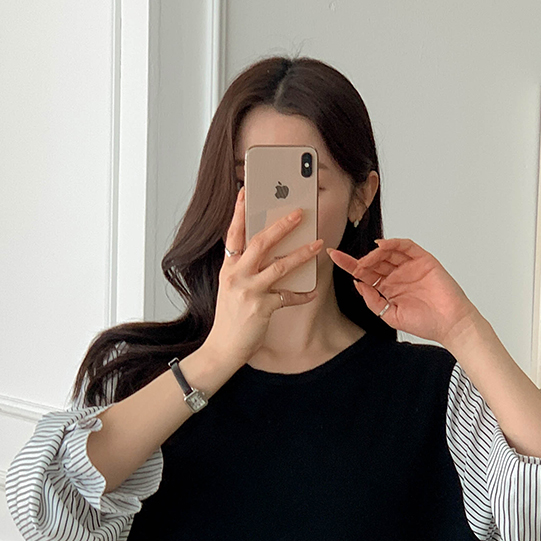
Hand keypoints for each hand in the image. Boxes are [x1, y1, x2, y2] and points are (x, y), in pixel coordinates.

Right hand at [205, 183, 317, 381]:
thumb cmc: (230, 317)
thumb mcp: (230, 287)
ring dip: (301, 254)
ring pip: (279, 266)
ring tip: (317, 245)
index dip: (239, 211)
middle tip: (299, 213)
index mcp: (229, 266)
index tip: (245, 190)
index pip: (234, 233)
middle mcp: (237, 275)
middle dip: (282, 226)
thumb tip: (265, 250)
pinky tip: (312, 292)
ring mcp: (248, 291)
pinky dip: (301, 294)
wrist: (222, 349)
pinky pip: (287, 296)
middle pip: (261, 242)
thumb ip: (243, 267)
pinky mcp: (261, 308)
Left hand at [349, 233, 466, 350]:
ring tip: (365, 260)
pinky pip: (406, 246)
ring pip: (388, 251)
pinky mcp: (423, 259)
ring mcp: (410, 266)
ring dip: (374, 253)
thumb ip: (372, 300)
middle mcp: (398, 275)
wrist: (449, 324)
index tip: (333, 257)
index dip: (349, 265)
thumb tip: (357, 284)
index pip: (366, 273)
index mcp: (389, 289)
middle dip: (359, 259)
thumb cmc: (425, 323)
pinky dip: (393, 243)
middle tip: (346, 260)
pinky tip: (382, 246)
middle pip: (374, 261)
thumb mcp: (390, 315)